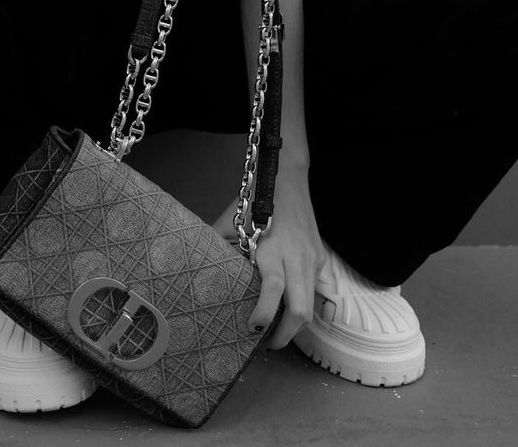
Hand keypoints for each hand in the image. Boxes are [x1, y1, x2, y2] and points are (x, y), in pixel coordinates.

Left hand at [212, 171, 324, 349]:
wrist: (286, 175)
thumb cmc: (253, 198)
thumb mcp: (230, 221)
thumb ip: (218, 246)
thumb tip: (196, 268)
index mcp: (273, 249)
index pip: (274, 290)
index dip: (265, 315)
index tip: (252, 328)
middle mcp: (297, 257)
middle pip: (301, 311)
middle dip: (285, 335)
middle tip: (267, 343)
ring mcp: (313, 258)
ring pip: (312, 306)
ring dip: (296, 324)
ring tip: (276, 329)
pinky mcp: (321, 257)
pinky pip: (315, 290)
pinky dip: (303, 303)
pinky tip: (288, 305)